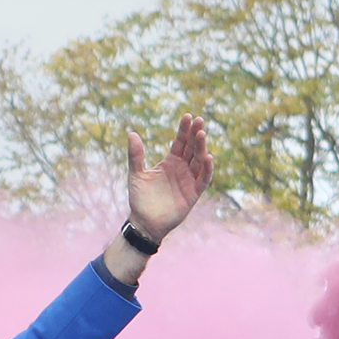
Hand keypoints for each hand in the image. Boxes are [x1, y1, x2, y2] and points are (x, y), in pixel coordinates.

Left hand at [128, 113, 210, 240]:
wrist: (144, 222)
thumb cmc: (140, 199)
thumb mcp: (136, 174)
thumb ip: (135, 155)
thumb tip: (131, 133)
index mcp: (170, 162)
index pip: (180, 142)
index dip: (184, 130)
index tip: (187, 116)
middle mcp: (182, 168)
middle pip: (192, 148)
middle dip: (195, 134)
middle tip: (199, 120)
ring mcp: (189, 180)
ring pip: (198, 160)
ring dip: (201, 147)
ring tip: (202, 134)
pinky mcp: (193, 193)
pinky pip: (203, 179)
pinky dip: (206, 169)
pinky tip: (207, 157)